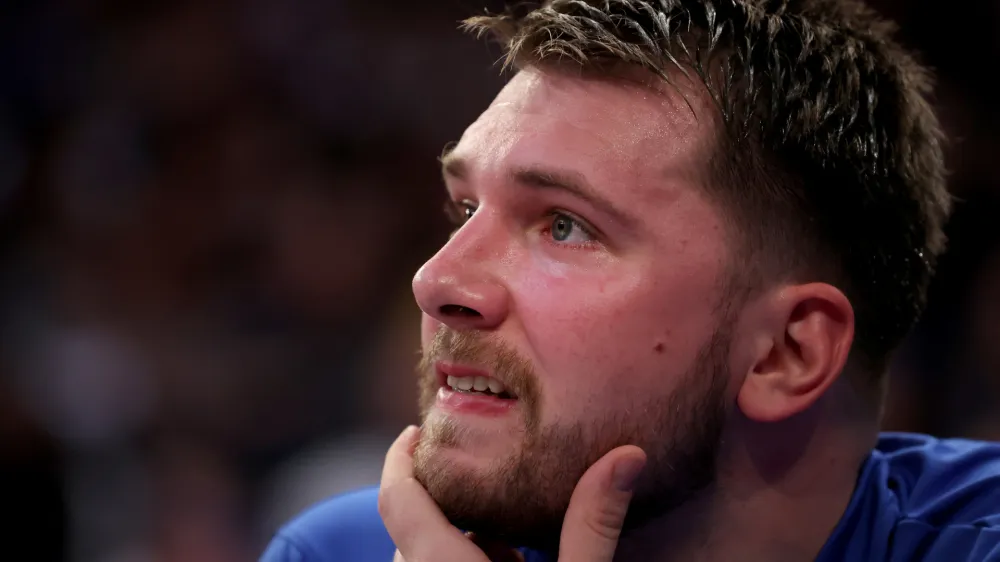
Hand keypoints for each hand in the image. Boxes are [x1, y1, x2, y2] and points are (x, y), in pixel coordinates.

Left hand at [378, 426, 646, 561]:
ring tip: (512, 546)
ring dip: (461, 543)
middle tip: (491, 484)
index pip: (396, 497)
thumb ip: (593, 524)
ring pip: (425, 558)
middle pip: (412, 529)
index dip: (400, 458)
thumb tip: (628, 456)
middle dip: (449, 504)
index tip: (419, 429)